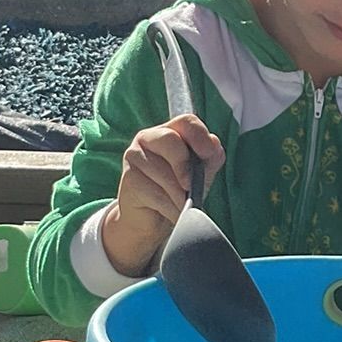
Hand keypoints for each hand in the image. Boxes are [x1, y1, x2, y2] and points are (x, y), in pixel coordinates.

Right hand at [101, 116, 225, 275]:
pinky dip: (170, 208)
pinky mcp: (128, 179)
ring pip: (164, 173)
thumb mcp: (200, 173)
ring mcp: (134, 156)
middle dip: (185, 167)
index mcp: (170, 130)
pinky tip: (171, 212)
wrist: (151, 220)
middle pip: (170, 140)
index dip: (200, 136)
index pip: (187, 122)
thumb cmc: (177, 191)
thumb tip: (213, 144)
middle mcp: (149, 137)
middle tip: (191, 187)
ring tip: (183, 207)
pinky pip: (156, 193)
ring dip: (180, 196)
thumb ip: (210, 157)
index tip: (208, 154)